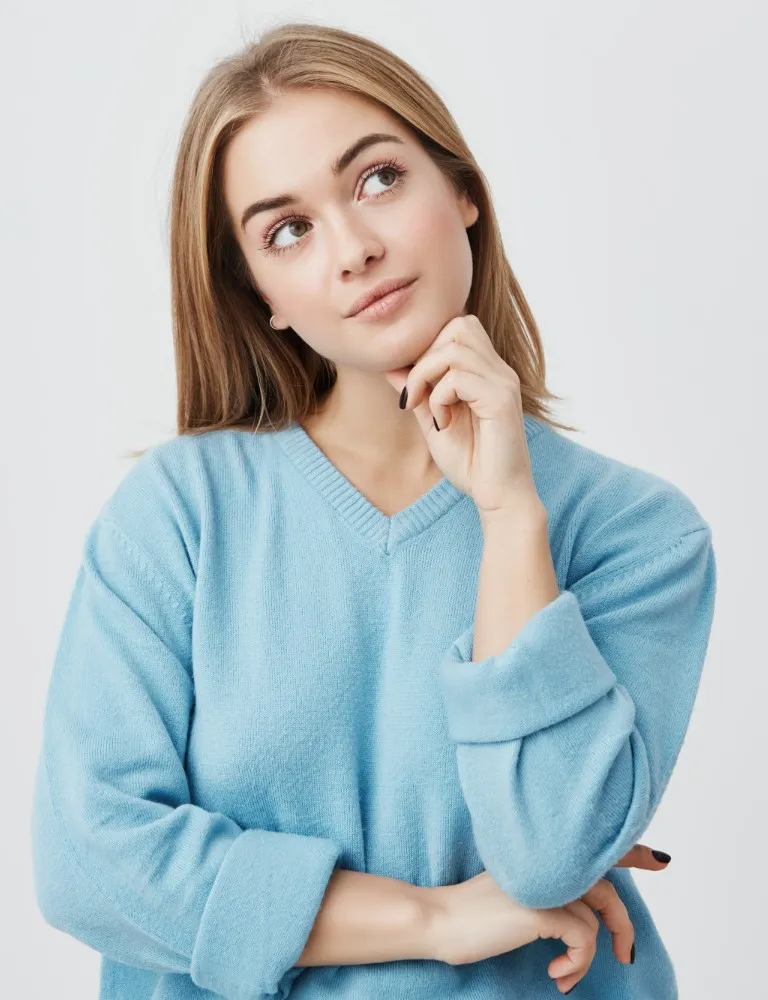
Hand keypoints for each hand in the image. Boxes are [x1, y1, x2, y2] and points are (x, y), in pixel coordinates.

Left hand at [383, 314, 540, 515]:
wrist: (499, 497)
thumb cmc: (472, 462)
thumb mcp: (432, 420)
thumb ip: (418, 391)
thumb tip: (391, 365)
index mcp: (488, 371)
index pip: (458, 326)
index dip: (428, 348)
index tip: (413, 386)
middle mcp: (500, 370)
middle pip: (458, 324)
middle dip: (425, 356)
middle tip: (416, 394)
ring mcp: (503, 382)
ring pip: (454, 348)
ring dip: (427, 376)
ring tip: (426, 408)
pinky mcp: (501, 400)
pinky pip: (458, 378)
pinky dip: (439, 398)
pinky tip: (443, 423)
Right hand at [424, 844, 668, 992]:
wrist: (438, 920)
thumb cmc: (471, 914)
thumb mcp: (514, 894)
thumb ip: (547, 890)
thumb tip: (580, 916)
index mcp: (541, 854)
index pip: (596, 847)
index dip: (632, 852)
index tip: (658, 860)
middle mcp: (548, 862)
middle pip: (607, 889)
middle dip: (623, 926)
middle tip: (626, 956)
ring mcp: (546, 883)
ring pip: (597, 921)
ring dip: (586, 959)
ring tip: (566, 976)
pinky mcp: (542, 908)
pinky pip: (584, 940)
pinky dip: (576, 964)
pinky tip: (556, 975)